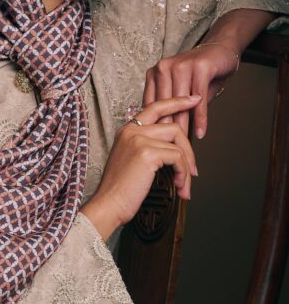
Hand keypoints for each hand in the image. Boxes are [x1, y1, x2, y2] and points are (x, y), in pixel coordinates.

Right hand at [83, 94, 200, 236]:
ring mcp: (139, 140)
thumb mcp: (132, 161)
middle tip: (194, 168)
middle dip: (189, 149)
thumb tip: (175, 147)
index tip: (193, 100)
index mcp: (127, 130)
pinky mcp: (147, 153)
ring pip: (178, 144)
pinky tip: (178, 186)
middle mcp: (132, 130)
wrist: (109, 204)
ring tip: (184, 184)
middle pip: (173, 126)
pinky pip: (177, 158)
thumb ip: (149, 147)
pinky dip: (183, 173)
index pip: (155, 107)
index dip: (177, 102)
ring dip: (186, 167)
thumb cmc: (120, 189)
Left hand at [142, 43, 238, 138]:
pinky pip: (198, 99)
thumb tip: (163, 132)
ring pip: (179, 104)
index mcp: (155, 73)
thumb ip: (172, 106)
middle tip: (169, 149)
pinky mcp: (199, 68)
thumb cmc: (199, 73)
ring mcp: (181, 66)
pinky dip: (200, 117)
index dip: (153, 125)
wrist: (220, 50)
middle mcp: (164, 68)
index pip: (151, 103)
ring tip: (184, 145)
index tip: (154, 144)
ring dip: (183, 126)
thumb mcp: (181, 89)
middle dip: (167, 130)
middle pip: (163, 105)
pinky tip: (200, 132)